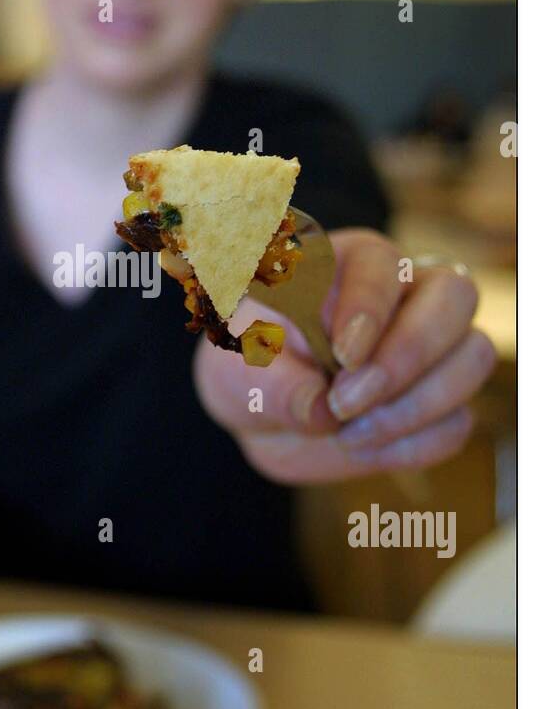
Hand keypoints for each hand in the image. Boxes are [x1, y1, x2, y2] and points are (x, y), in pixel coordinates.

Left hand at [193, 228, 496, 483]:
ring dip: (415, 405)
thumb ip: (271, 381)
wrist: (261, 413)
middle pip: (455, 296)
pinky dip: (413, 444)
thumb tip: (320, 410)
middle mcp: (405, 296)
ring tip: (346, 431)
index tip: (342, 356)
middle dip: (408, 354)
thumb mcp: (236, 368)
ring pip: (473, 356)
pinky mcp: (439, 405)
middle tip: (346, 401)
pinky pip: (457, 422)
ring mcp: (432, 351)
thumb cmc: (248, 366)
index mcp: (349, 264)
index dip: (369, 308)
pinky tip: (361, 445)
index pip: (383, 264)